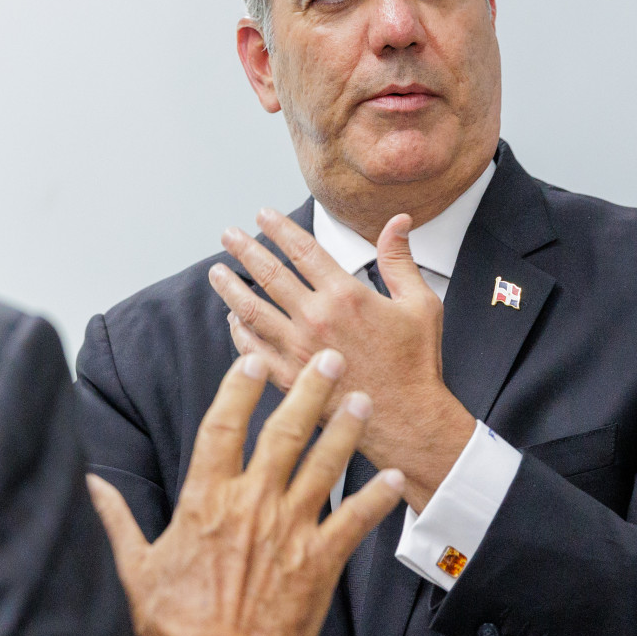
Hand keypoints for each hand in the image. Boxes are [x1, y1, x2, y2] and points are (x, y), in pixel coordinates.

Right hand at [86, 351, 405, 635]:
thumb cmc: (173, 628)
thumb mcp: (132, 570)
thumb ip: (113, 520)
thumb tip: (87, 485)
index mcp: (205, 501)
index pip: (222, 428)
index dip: (237, 389)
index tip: (252, 360)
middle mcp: (252, 505)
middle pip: (285, 433)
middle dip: (308, 390)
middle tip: (330, 358)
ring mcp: (290, 532)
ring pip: (325, 465)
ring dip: (346, 430)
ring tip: (363, 401)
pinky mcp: (320, 563)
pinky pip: (355, 520)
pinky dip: (377, 497)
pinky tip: (395, 477)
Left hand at [209, 209, 475, 509]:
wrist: (407, 420)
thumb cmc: (415, 364)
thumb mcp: (419, 303)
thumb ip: (399, 259)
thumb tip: (398, 221)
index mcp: (346, 295)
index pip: (302, 249)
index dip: (279, 228)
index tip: (263, 215)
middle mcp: (316, 318)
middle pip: (269, 274)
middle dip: (244, 249)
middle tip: (228, 235)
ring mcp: (299, 349)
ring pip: (252, 310)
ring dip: (231, 288)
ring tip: (217, 273)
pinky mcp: (290, 378)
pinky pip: (253, 351)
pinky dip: (239, 333)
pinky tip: (234, 321)